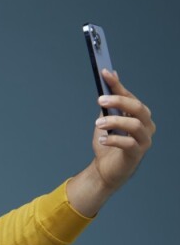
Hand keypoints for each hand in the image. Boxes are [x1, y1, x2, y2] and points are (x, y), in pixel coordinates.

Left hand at [93, 68, 155, 190]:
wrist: (105, 171)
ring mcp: (144, 140)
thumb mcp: (106, 120)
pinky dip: (113, 140)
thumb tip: (111, 75)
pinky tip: (101, 139)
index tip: (105, 74)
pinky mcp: (137, 154)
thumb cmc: (107, 145)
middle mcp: (146, 125)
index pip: (130, 96)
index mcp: (139, 115)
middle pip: (136, 108)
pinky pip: (128, 143)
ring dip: (114, 121)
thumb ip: (109, 103)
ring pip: (134, 124)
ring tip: (98, 123)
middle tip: (100, 99)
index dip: (118, 85)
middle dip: (118, 101)